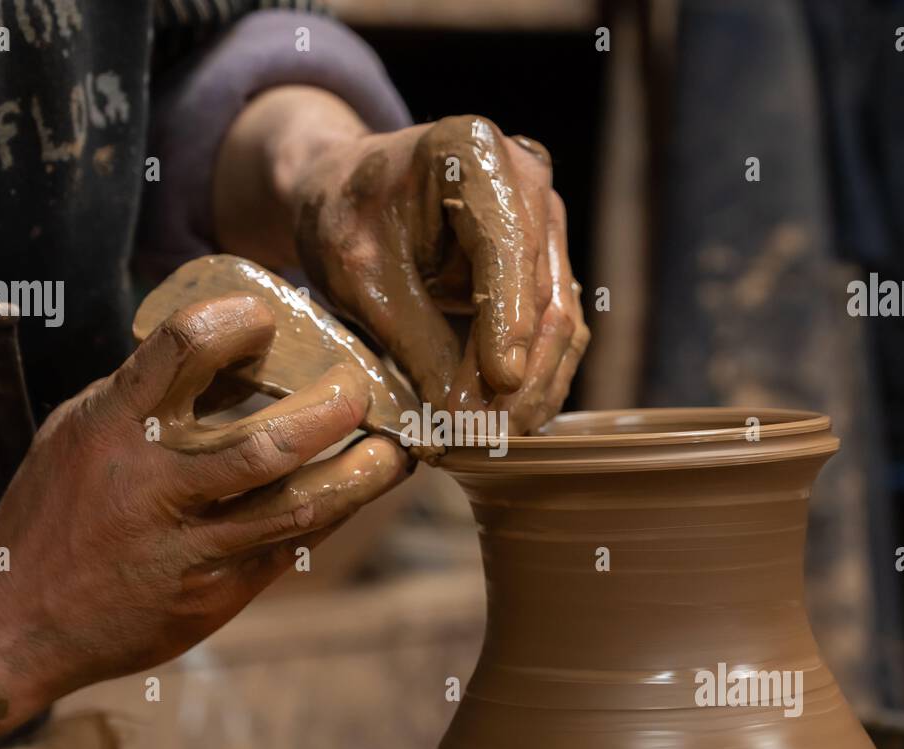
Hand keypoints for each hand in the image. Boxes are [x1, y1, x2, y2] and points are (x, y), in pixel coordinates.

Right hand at [0, 295, 405, 748]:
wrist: (13, 622)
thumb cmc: (54, 510)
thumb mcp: (82, 430)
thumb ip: (151, 391)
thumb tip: (238, 347)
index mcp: (113, 427)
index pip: (183, 348)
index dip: (237, 319)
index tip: (269, 314)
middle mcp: (154, 488)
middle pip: (266, 442)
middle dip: (333, 411)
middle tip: (364, 388)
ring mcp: (189, 548)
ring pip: (295, 506)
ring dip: (359, 475)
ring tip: (396, 450)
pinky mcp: (213, 595)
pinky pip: (289, 546)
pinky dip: (330, 514)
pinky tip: (357, 491)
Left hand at [213, 87, 588, 434]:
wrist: (344, 194)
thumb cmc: (344, 220)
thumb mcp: (362, 280)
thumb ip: (416, 343)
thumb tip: (458, 424)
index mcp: (474, 152)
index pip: (508, 245)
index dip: (508, 319)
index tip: (500, 383)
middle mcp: (528, 178)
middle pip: (544, 290)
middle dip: (520, 373)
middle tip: (487, 437)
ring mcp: (545, 222)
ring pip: (559, 319)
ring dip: (532, 388)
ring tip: (493, 441)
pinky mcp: (545, 263)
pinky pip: (550, 331)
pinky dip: (531, 380)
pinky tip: (503, 423)